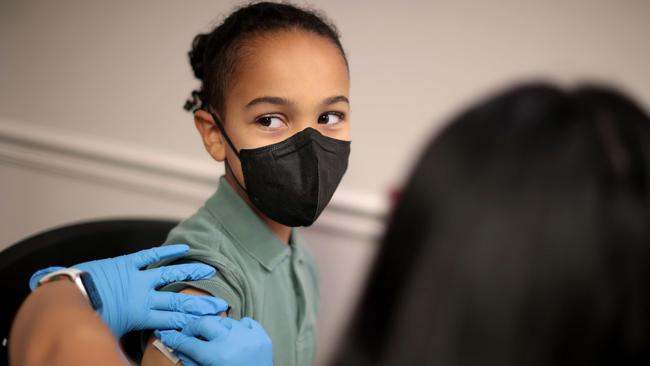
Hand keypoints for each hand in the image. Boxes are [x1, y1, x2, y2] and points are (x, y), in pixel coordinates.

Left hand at [29, 244, 227, 337]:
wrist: (67, 298)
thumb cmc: (85, 319)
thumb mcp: (111, 335)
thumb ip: (127, 344)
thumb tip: (133, 361)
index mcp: (141, 315)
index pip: (174, 319)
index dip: (192, 320)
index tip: (209, 321)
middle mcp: (144, 296)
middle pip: (178, 300)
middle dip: (200, 303)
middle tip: (220, 303)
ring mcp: (137, 278)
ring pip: (170, 273)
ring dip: (190, 271)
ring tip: (209, 270)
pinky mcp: (127, 263)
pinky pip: (150, 255)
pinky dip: (167, 251)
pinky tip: (182, 248)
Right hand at [156, 316, 272, 365]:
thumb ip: (193, 361)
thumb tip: (179, 348)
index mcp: (216, 356)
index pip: (188, 343)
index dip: (174, 338)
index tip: (167, 334)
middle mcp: (232, 342)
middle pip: (204, 323)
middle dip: (193, 328)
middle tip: (189, 334)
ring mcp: (249, 336)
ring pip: (225, 321)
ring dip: (216, 328)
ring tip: (214, 337)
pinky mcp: (262, 336)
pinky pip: (246, 322)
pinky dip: (238, 327)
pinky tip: (235, 336)